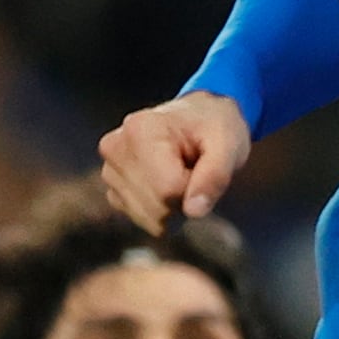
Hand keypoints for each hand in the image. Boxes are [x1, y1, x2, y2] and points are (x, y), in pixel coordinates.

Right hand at [100, 93, 251, 230]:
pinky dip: (162, 211)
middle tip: (195, 172)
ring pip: (149, 219)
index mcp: (140, 129)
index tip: (204, 168)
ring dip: (175, 207)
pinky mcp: (112, 190)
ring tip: (182, 176)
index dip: (195, 188)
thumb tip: (194, 211)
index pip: (168, 189)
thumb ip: (216, 175)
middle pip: (157, 207)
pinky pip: (143, 220)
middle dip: (185, 199)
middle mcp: (115, 149)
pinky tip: (168, 185)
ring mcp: (109, 171)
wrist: (198, 118)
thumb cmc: (214, 127)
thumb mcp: (229, 144)